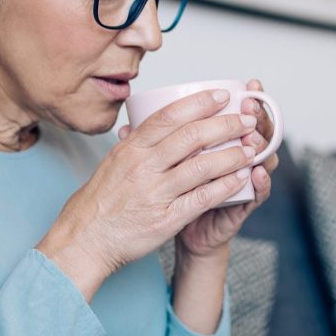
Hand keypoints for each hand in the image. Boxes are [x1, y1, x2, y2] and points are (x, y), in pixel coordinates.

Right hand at [37, 89, 259, 295]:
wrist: (84, 240)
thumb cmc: (99, 202)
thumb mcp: (113, 163)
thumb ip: (134, 143)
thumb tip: (146, 123)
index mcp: (131, 149)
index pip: (169, 116)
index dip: (200, 103)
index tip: (223, 96)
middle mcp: (143, 166)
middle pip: (192, 136)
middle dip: (226, 125)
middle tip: (246, 121)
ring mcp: (155, 193)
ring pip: (202, 166)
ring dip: (232, 155)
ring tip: (251, 149)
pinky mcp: (165, 219)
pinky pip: (202, 198)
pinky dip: (225, 186)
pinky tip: (241, 178)